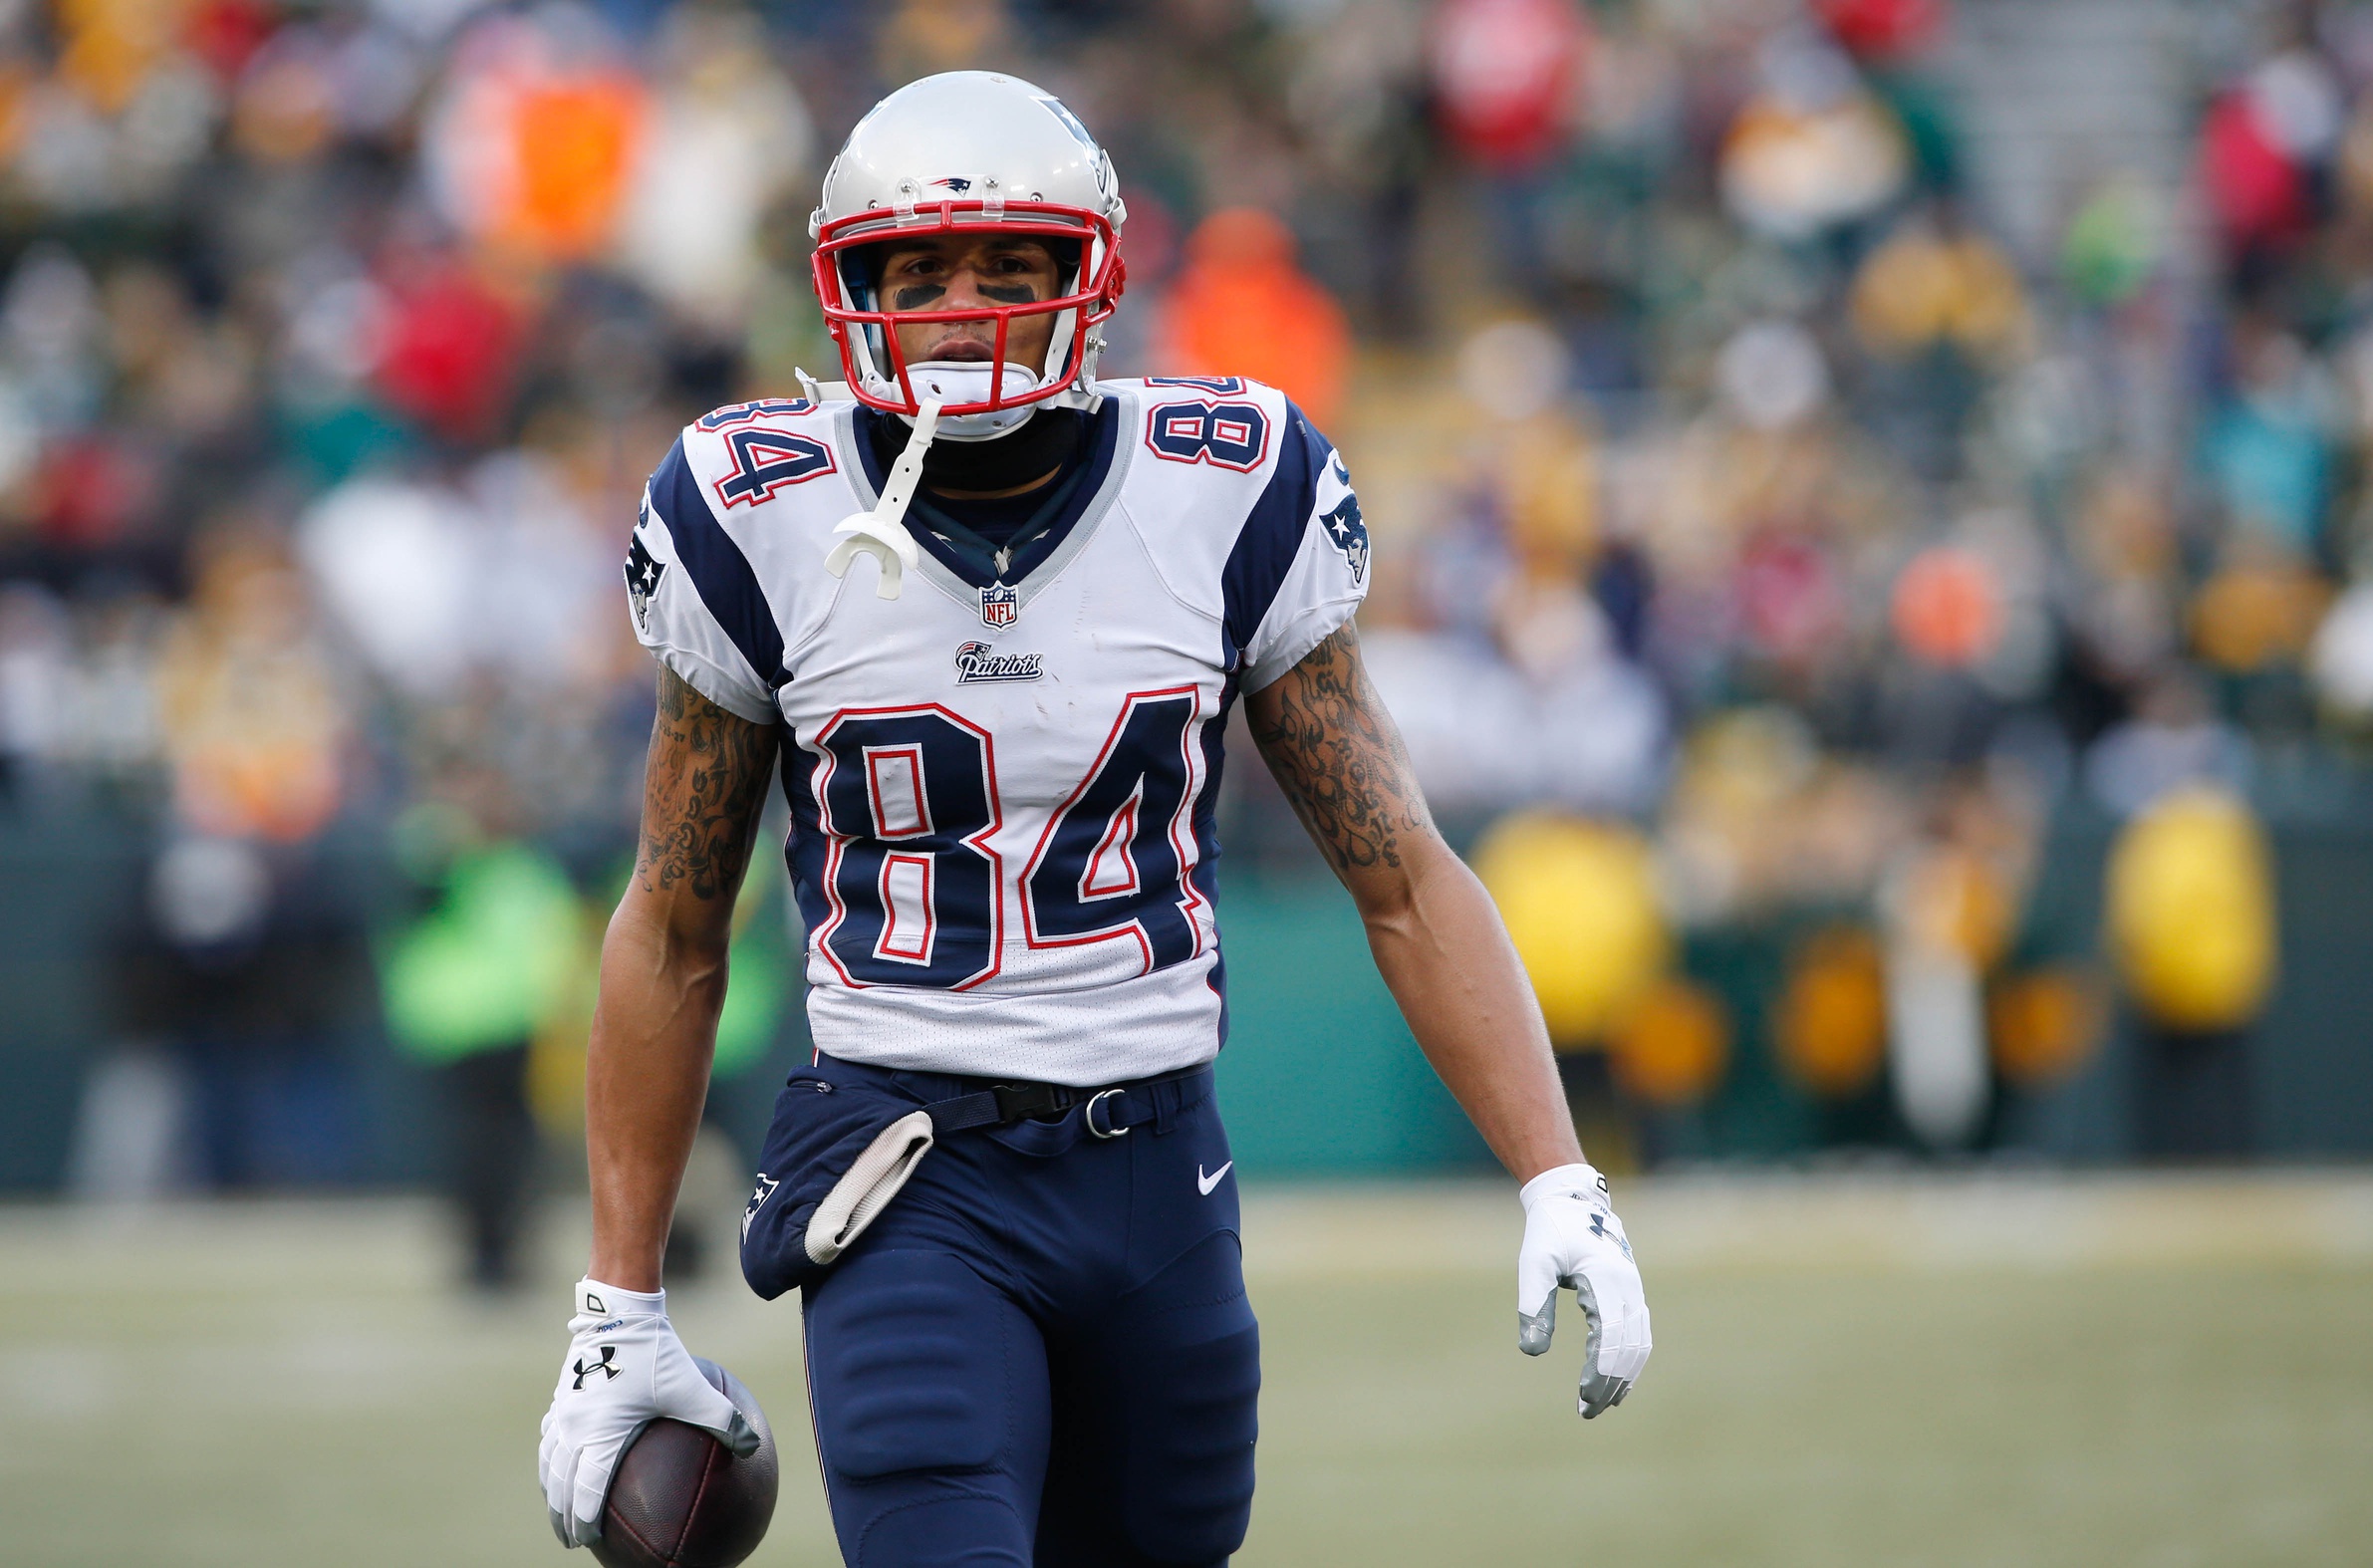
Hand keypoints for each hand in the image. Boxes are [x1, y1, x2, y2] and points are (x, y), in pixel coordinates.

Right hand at [538, 1278, 757, 1546]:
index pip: (587, 1491)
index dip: (585, 1519)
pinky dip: (550, 1457)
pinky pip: (549, 1435)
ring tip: (557, 1507)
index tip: (588, 1541)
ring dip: (551, 1489)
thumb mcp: (693, 1389)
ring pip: (549, 1461)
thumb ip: (722, 1419)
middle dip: (563, 1516)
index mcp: (599, 1434)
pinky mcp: (561, 1393)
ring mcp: (563, 1410)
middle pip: (559, 1483)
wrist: (620, 1310)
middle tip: (572, 1539)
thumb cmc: (656, 1353)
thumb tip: (752, 1447)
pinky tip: (558, 1460)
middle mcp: (573, 1427)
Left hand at [1516, 1164, 1650, 1417]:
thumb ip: (1534, 1305)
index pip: (1610, 1337)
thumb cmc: (1549, 1232)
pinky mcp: (1632, 1292)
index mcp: (1605, 1278)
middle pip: (1628, 1346)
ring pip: (1639, 1343)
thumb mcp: (1535, 1263)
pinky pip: (1640, 1333)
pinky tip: (1617, 1383)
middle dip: (1611, 1382)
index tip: (1584, 1398)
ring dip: (1624, 1376)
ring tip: (1601, 1405)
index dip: (1600, 1371)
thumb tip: (1532, 1353)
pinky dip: (1632, 1361)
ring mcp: (1634, 1289)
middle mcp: (1627, 1286)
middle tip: (1587, 1411)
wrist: (1572, 1200)